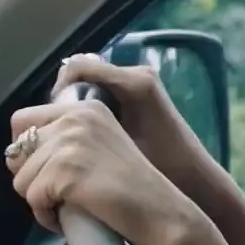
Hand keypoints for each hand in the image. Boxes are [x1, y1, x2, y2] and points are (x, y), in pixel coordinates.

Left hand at [5, 98, 205, 244]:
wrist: (158, 210)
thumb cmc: (133, 186)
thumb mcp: (101, 144)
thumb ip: (68, 138)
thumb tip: (19, 153)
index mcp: (85, 108)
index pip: (23, 119)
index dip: (25, 150)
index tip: (46, 171)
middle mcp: (76, 117)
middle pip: (16, 149)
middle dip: (29, 176)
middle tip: (56, 193)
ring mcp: (70, 142)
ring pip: (21, 178)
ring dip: (38, 200)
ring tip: (66, 208)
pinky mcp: (65, 170)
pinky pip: (33, 197)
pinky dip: (45, 215)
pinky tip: (66, 219)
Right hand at [52, 53, 219, 191]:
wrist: (195, 176)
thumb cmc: (163, 168)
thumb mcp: (121, 149)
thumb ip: (88, 132)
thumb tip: (49, 123)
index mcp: (135, 83)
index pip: (78, 68)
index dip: (57, 90)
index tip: (52, 119)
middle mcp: (136, 74)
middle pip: (81, 74)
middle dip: (64, 100)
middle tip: (56, 129)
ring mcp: (139, 81)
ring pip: (89, 83)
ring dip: (74, 105)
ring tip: (68, 132)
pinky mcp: (139, 92)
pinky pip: (101, 90)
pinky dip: (88, 107)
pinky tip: (85, 133)